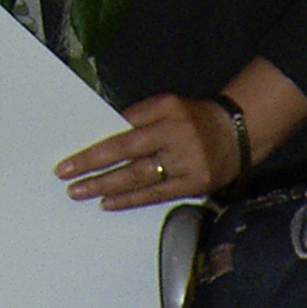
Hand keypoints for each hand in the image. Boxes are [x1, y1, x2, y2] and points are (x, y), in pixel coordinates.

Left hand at [55, 92, 240, 208]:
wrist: (238, 133)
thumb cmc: (194, 118)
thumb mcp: (167, 104)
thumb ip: (138, 117)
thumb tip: (106, 135)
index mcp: (168, 117)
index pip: (124, 139)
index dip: (95, 154)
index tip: (68, 165)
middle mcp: (178, 142)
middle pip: (130, 163)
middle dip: (96, 175)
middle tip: (70, 185)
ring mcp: (188, 166)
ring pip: (142, 182)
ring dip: (109, 190)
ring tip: (84, 194)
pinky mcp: (195, 185)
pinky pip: (158, 195)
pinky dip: (132, 200)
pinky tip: (110, 203)